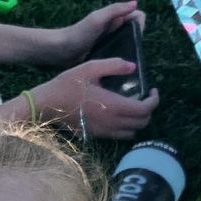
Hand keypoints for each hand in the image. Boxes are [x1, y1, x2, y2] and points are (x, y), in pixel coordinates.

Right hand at [31, 62, 158, 139]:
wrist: (45, 106)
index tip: (153, 90)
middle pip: (142, 123)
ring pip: (132, 132)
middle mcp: (111, 122)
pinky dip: (125, 127)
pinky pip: (118, 135)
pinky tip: (118, 114)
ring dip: (137, 121)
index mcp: (113, 105)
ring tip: (133, 107)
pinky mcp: (95, 135)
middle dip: (148, 110)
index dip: (154, 100)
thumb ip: (114, 65)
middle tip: (144, 97)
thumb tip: (133, 67)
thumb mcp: (89, 68)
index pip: (145, 109)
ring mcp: (103, 132)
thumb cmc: (66, 85)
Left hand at [48, 0, 143, 65]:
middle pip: (135, 32)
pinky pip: (119, 56)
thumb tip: (135, 3)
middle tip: (130, 54)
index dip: (140, 25)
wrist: (59, 51)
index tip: (133, 37)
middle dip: (136, 42)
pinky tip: (118, 68)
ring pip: (129, 45)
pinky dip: (121, 61)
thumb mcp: (97, 19)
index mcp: (115, 18)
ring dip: (130, 53)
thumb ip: (115, 10)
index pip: (138, 17)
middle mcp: (115, 28)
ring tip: (127, 64)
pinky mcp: (105, 54)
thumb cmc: (78, 33)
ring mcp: (110, 42)